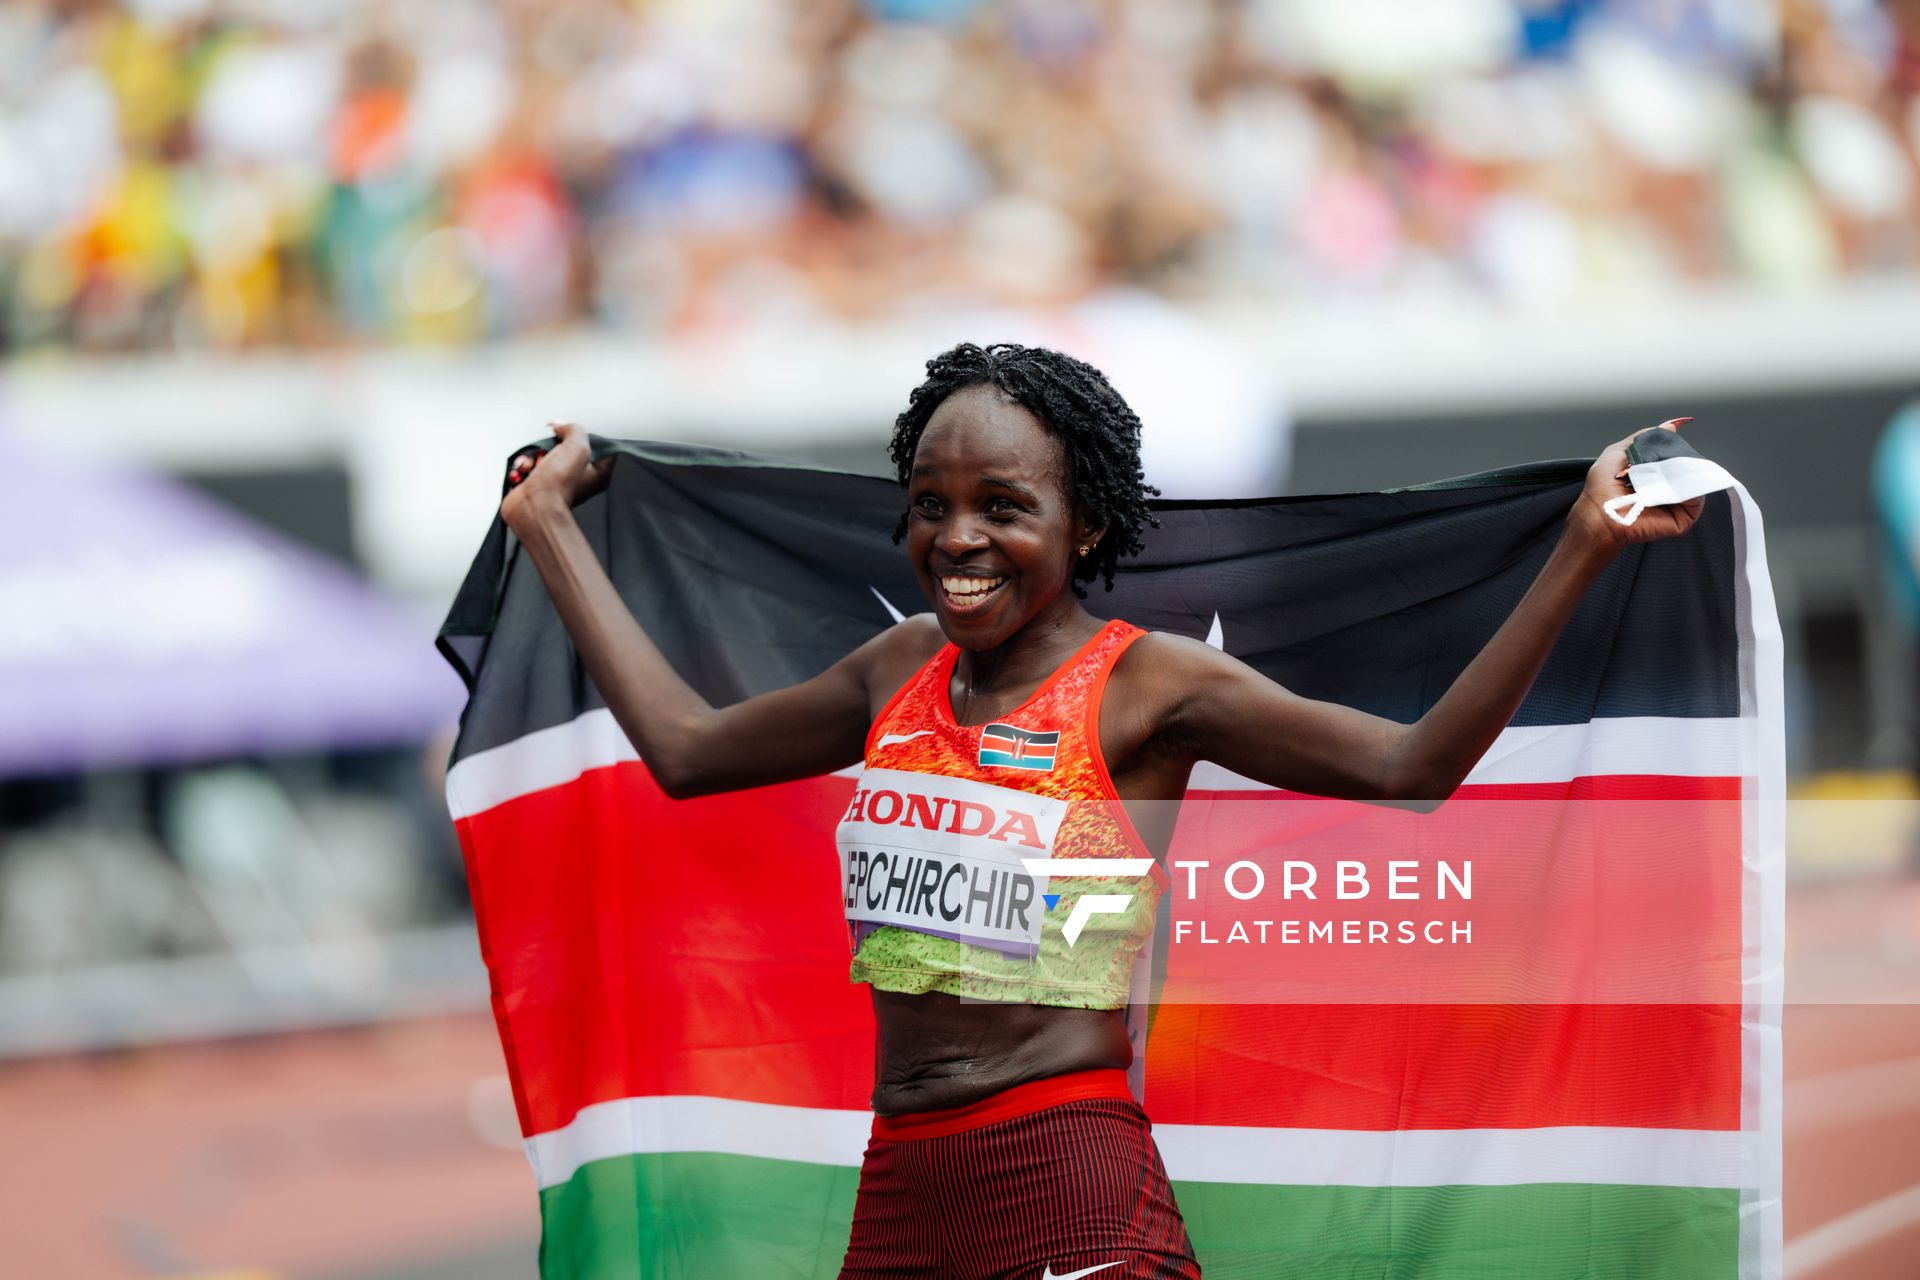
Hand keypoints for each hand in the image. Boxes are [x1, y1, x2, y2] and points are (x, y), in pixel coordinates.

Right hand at [501, 421, 612, 533]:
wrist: (531, 507)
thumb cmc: (557, 486)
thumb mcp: (577, 447)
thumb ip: (574, 429)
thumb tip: (562, 426)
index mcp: (598, 473)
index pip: (599, 446)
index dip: (584, 436)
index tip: (571, 432)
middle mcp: (580, 478)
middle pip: (568, 447)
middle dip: (552, 445)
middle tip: (548, 451)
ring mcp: (559, 481)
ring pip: (547, 455)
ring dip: (534, 456)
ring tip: (532, 465)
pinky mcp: (540, 485)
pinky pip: (532, 466)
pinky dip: (525, 466)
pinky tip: (524, 471)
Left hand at [1568, 418, 1705, 551]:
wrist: (1600, 514)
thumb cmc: (1602, 488)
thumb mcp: (1619, 452)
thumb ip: (1644, 438)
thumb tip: (1671, 425)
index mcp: (1653, 475)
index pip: (1674, 456)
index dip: (1674, 447)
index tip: (1672, 438)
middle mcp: (1666, 489)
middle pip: (1687, 467)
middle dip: (1680, 457)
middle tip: (1665, 458)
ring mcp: (1676, 504)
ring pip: (1694, 481)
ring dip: (1684, 471)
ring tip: (1666, 471)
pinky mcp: (1682, 519)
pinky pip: (1696, 499)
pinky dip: (1691, 488)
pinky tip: (1675, 483)